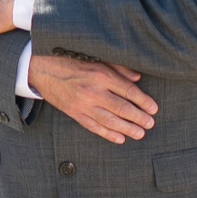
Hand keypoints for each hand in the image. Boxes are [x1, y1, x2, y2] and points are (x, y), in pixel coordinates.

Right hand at [28, 51, 157, 144]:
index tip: (154, 108)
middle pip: (122, 108)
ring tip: (140, 133)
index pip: (128, 91)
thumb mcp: (97, 59)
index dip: (143, 101)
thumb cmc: (72, 61)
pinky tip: (119, 138)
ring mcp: (83, 104)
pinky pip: (94, 126)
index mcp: (101, 75)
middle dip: (138, 117)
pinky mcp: (74, 113)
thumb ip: (118, 68)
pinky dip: (107, 134)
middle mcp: (93, 91)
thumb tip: (137, 78)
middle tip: (150, 123)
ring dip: (127, 128)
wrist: (42, 68)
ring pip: (110, 120)